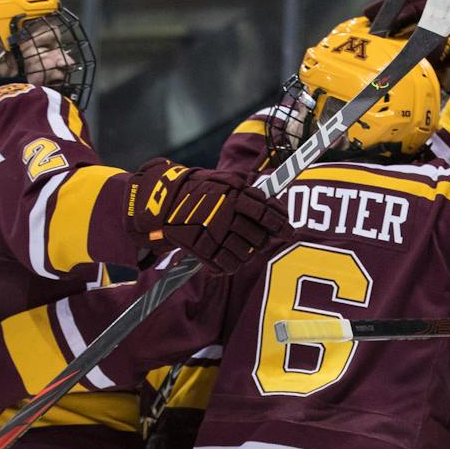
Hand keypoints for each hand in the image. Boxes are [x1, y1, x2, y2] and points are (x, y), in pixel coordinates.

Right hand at [124, 159, 285, 274]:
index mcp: (234, 193)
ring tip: (239, 248)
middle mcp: (227, 213)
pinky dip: (229, 266)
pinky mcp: (202, 249)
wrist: (161, 201)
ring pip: (246, 253)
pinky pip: (228, 266)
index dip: (281, 223)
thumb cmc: (196, 190)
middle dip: (262, 240)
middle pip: (259, 236)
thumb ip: (247, 193)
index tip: (289, 230)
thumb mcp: (223, 182)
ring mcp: (214, 233)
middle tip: (260, 240)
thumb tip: (273, 206)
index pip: (267, 211)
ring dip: (246, 253)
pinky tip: (224, 260)